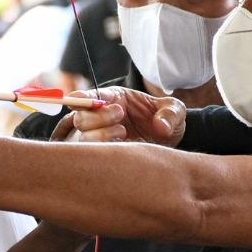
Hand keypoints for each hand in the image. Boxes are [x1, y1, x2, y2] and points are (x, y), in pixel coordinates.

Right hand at [51, 87, 184, 144]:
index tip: (76, 100)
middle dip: (99, 116)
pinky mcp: (103, 155)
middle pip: (81, 117)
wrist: (168, 142)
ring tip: (123, 133)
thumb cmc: (167, 120)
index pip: (92, 96)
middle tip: (120, 115)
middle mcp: (101, 116)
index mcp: (114, 98)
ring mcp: (100, 136)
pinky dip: (102, 152)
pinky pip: (92, 155)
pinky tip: (120, 146)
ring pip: (83, 137)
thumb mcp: (175, 110)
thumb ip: (170, 113)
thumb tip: (161, 126)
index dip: (82, 98)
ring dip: (101, 135)